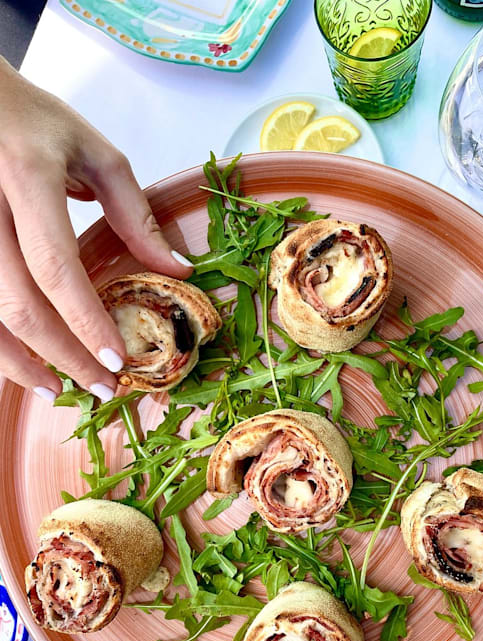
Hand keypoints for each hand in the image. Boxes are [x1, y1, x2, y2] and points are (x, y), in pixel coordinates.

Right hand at [0, 58, 192, 401]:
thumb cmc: (33, 121)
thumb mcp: (95, 154)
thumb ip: (135, 214)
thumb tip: (177, 269)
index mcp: (28, 176)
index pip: (55, 266)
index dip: (84, 321)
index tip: (116, 360)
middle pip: (18, 302)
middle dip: (61, 355)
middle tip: (100, 385)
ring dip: (21, 363)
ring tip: (58, 390)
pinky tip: (23, 366)